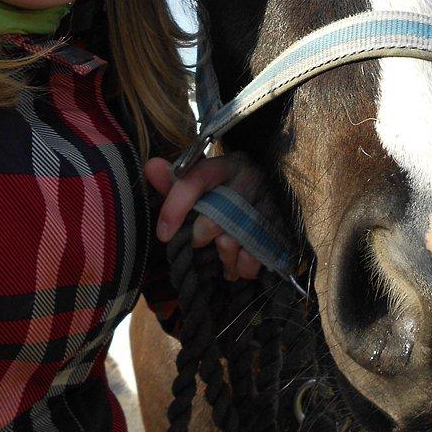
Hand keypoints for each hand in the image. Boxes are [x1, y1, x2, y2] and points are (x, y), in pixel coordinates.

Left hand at [144, 153, 277, 280]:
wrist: (271, 190)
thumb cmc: (227, 190)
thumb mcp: (201, 182)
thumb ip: (173, 182)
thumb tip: (150, 167)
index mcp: (224, 165)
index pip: (194, 181)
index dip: (175, 208)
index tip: (163, 234)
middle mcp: (249, 178)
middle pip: (215, 219)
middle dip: (201, 236)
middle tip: (199, 242)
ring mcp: (269, 202)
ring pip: (234, 241)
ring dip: (224, 257)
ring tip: (223, 258)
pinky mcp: (282, 225)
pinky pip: (257, 255)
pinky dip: (244, 266)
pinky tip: (240, 265)